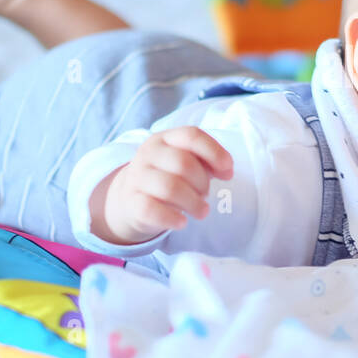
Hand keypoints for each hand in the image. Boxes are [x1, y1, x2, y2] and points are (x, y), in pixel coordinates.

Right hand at [94, 126, 233, 244]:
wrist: (129, 198)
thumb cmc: (167, 177)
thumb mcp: (185, 163)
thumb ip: (208, 162)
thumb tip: (227, 170)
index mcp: (164, 139)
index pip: (191, 136)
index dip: (214, 152)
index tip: (228, 171)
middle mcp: (148, 154)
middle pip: (183, 163)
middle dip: (203, 182)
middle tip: (206, 194)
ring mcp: (137, 177)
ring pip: (170, 188)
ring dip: (193, 203)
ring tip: (202, 211)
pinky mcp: (132, 202)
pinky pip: (152, 210)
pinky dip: (173, 218)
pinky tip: (182, 222)